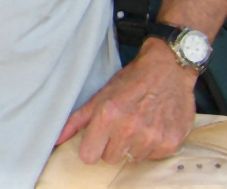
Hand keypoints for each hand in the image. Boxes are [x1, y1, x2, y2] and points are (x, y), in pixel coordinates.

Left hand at [55, 38, 196, 163]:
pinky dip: (153, 144)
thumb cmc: (133, 79)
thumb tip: (56, 139)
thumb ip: (77, 119)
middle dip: (113, 144)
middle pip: (110, 158)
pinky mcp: (170, 143)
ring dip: (134, 144)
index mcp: (108, 114)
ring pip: (132, 158)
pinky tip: (155, 124)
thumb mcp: (102, 94)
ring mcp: (151, 137)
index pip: (88, 156)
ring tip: (140, 121)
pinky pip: (153, 157)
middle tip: (122, 124)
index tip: (98, 136)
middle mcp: (129, 128)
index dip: (92, 146)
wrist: (169, 67)